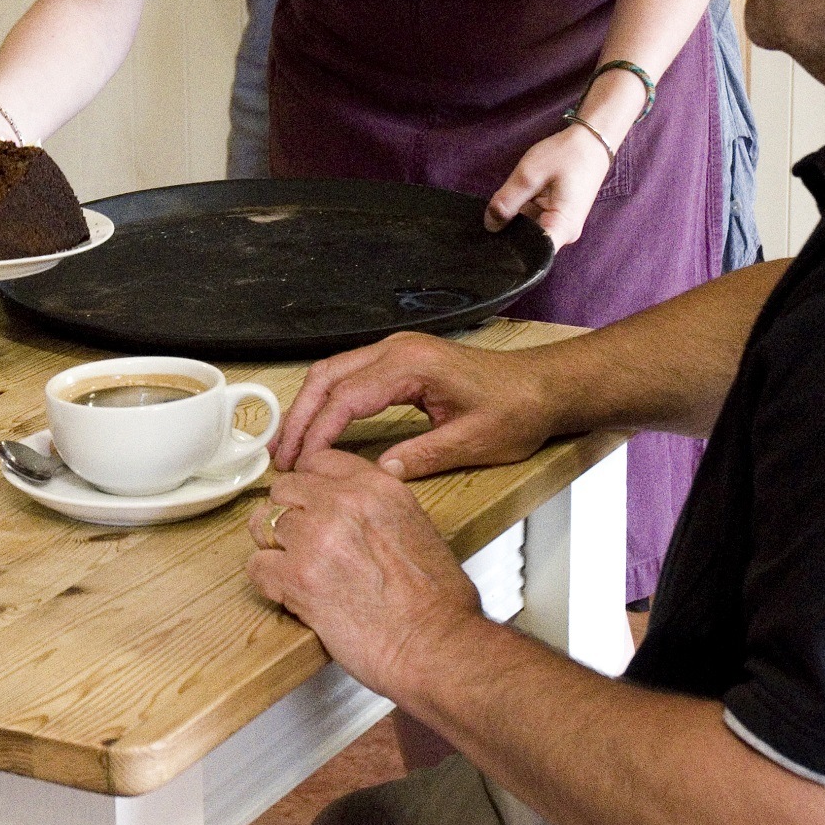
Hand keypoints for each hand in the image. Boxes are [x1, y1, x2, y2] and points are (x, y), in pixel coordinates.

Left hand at [245, 449, 487, 700]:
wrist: (435, 645)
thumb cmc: (437, 602)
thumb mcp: (418, 527)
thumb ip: (381, 507)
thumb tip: (368, 498)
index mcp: (377, 486)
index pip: (320, 462)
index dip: (312, 488)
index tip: (313, 507)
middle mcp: (342, 502)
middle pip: (285, 490)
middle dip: (289, 516)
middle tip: (302, 545)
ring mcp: (316, 536)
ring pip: (265, 524)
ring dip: (276, 548)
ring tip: (295, 571)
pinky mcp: (297, 576)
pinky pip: (257, 566)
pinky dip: (268, 582)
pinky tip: (290, 594)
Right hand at [274, 330, 556, 478]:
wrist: (543, 386)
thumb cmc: (516, 410)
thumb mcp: (473, 441)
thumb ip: (422, 456)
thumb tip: (377, 476)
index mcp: (411, 364)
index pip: (346, 397)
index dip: (317, 432)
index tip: (300, 463)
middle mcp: (397, 349)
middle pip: (327, 377)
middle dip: (299, 417)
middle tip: (281, 457)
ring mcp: (396, 351)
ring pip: (333, 373)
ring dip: (308, 407)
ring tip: (289, 446)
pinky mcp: (399, 360)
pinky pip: (350, 376)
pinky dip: (328, 401)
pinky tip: (319, 428)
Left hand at [485, 121, 613, 244]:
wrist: (591, 142)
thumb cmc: (566, 155)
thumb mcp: (530, 173)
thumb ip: (508, 200)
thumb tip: (490, 225)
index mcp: (562, 228)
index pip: (532, 255)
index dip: (509, 251)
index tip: (490, 242)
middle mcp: (563, 234)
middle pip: (528, 244)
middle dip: (507, 232)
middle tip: (490, 216)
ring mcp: (561, 226)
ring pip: (528, 231)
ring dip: (514, 220)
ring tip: (503, 204)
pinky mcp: (557, 217)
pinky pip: (534, 221)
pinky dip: (522, 212)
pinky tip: (515, 199)